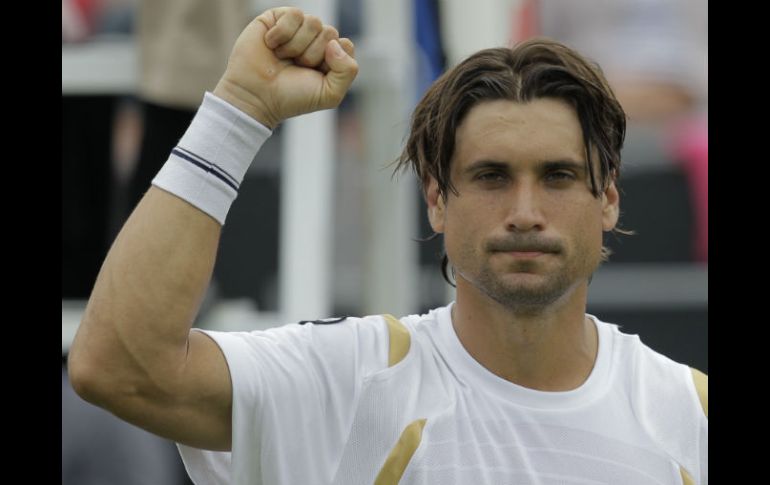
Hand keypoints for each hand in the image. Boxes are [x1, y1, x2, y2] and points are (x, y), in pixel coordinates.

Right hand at [213, 7, 357, 128]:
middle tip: (295, 67)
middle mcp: (315, 40)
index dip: (331, 62)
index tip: (313, 76)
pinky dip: (282, 34)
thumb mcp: (330, 94)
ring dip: (296, 46)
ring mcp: (297, 29)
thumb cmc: (291, 97)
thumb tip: (335, 43)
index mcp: (331, 57)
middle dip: (312, 55)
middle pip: (330, 33)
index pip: (345, 45)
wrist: (256, 96)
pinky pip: (294, 15)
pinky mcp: (278, 18)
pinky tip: (271, 45)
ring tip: (282, 58)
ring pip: (313, 22)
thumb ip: (348, 71)